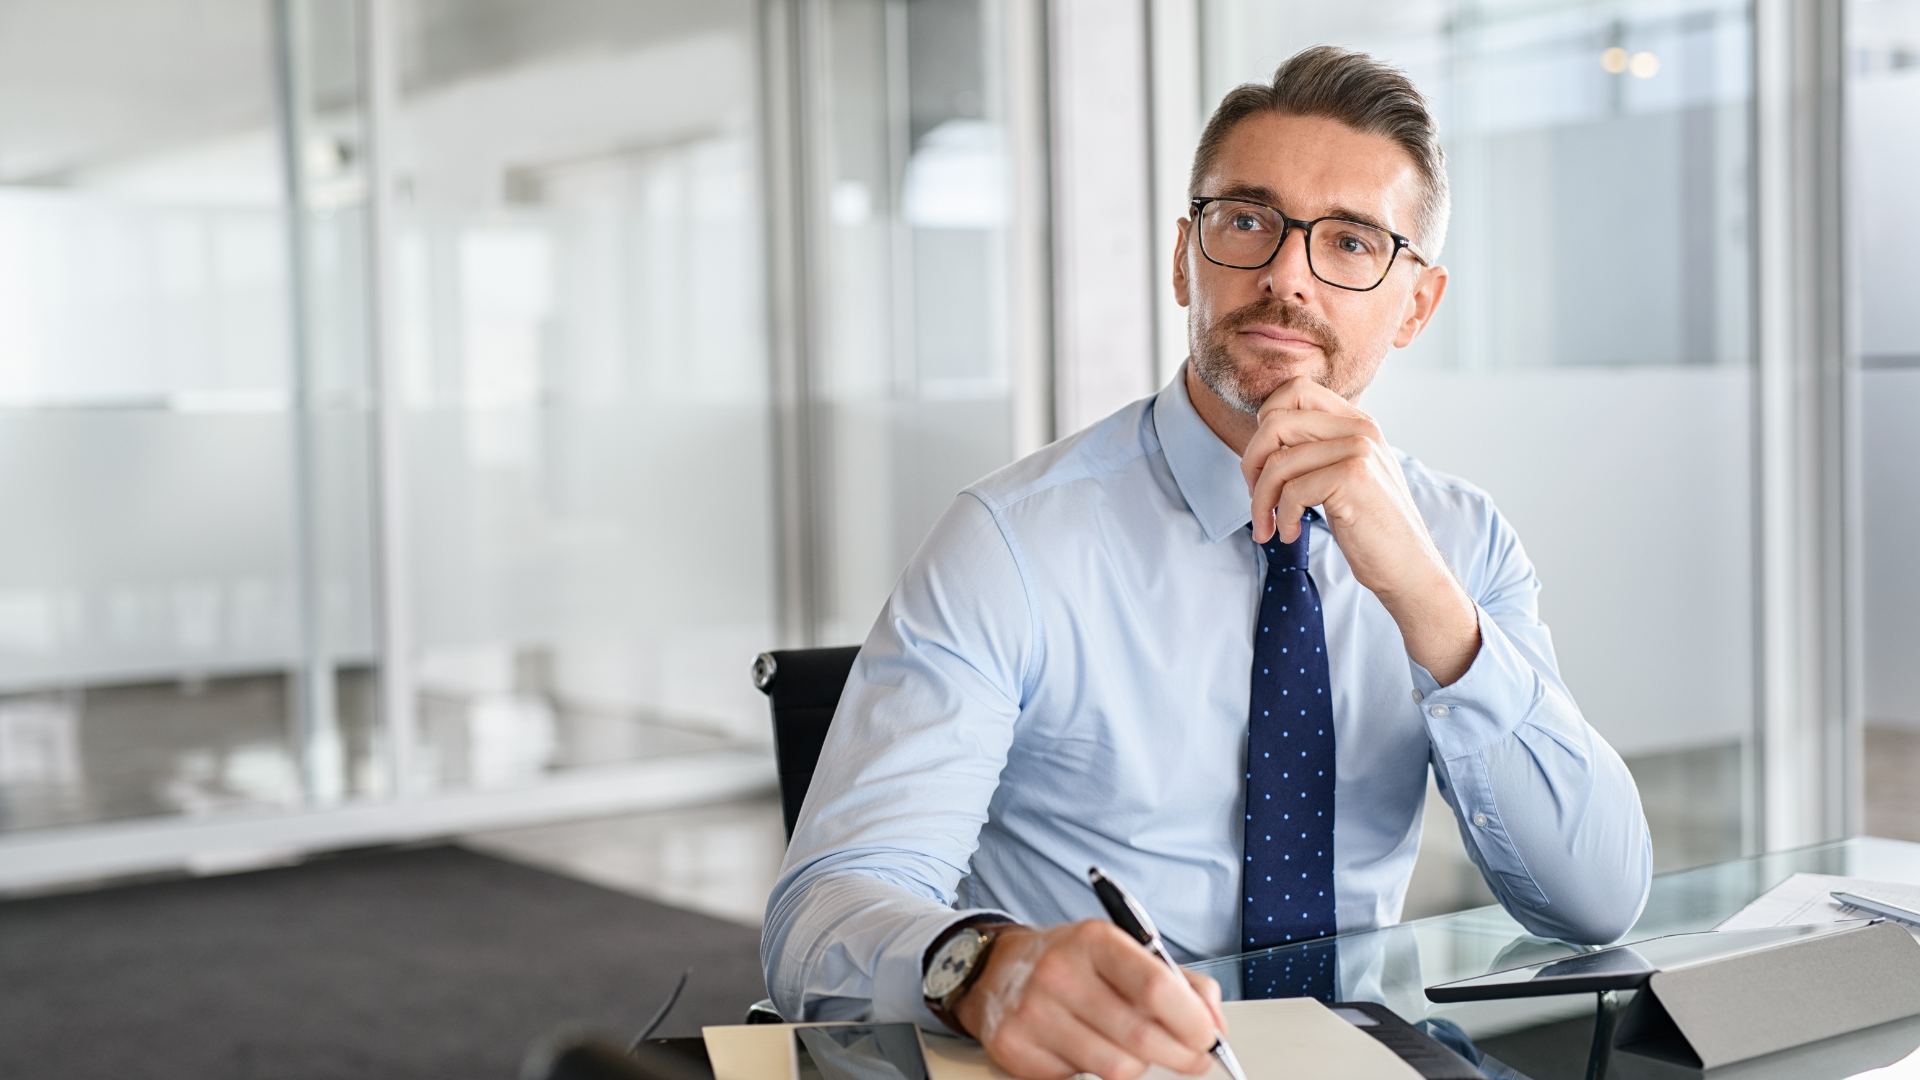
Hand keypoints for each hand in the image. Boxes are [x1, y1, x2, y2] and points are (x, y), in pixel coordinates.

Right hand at [951, 921, 1224, 1079]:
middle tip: (1193, 1057)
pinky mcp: (1016, 1049)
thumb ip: (1178, 982)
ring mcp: (1034, 1014)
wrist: (996, 969)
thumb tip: (1214, 1024)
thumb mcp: (1124, 950)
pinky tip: (1088, 1048)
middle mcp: (1059, 973)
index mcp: (1094, 941)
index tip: (1208, 1036)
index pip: (1156, 988)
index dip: (1192, 1021)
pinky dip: (1095, 1072)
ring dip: (1138, 1066)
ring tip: (1134, 1048)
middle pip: (1141, 1037)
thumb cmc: (1073, 961)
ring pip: (1116, 1068)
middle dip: (1181, 1056)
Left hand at [1241, 377, 1478, 684]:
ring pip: (1277, 462)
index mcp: (1357, 421)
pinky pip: (1292, 490)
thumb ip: (1317, 448)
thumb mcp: (1346, 475)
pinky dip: (1282, 518)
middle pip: (1275, 422)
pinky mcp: (1353, 477)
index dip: (1265, 421)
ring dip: (1261, 501)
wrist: (1409, 567)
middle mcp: (1360, 428)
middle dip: (1251, 464)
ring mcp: (1358, 449)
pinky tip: (1290, 535)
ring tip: (1268, 526)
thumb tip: (1263, 435)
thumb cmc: (1371, 528)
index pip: (1295, 390)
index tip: (1263, 462)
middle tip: (1256, 498)